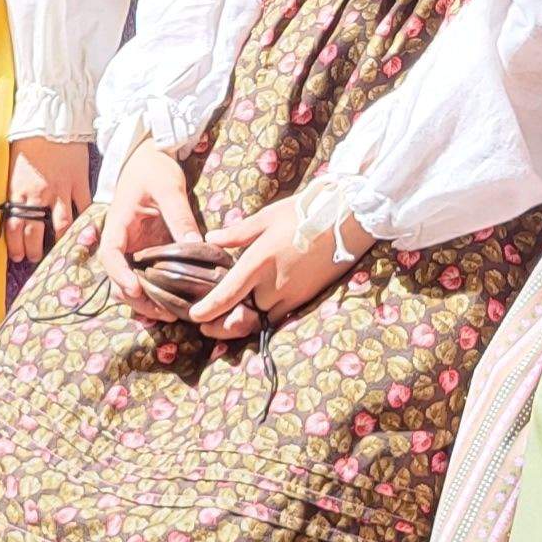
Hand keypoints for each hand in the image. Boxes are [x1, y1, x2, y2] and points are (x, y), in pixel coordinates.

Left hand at [5, 138, 93, 263]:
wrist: (50, 120)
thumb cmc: (27, 141)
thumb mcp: (12, 167)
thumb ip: (14, 190)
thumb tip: (11, 208)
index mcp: (18, 191)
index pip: (14, 228)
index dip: (15, 246)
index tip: (17, 256)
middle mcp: (39, 196)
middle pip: (35, 232)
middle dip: (34, 250)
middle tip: (35, 258)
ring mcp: (61, 190)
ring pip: (61, 226)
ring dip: (59, 242)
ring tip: (60, 251)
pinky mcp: (78, 182)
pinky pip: (83, 207)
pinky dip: (85, 220)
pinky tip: (85, 229)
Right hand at [92, 146, 205, 323]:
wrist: (152, 158)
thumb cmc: (155, 168)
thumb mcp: (169, 188)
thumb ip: (180, 215)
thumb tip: (197, 244)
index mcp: (118, 223)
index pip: (110, 254)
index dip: (120, 274)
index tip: (136, 289)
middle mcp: (121, 240)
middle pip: (117, 277)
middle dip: (137, 298)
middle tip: (164, 312)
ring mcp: (133, 248)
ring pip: (131, 282)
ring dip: (146, 300)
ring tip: (173, 313)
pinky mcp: (146, 251)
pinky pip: (147, 275)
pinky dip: (157, 292)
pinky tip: (176, 303)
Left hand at [184, 193, 365, 340]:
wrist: (347, 220)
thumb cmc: (304, 212)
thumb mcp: (267, 217)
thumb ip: (238, 233)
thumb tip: (211, 238)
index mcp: (260, 261)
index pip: (229, 293)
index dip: (210, 308)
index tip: (195, 317)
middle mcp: (275, 283)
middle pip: (243, 313)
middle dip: (223, 324)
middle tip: (206, 328)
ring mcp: (293, 293)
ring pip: (262, 319)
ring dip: (243, 324)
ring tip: (226, 324)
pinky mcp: (306, 298)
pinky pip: (280, 316)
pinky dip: (265, 319)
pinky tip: (255, 314)